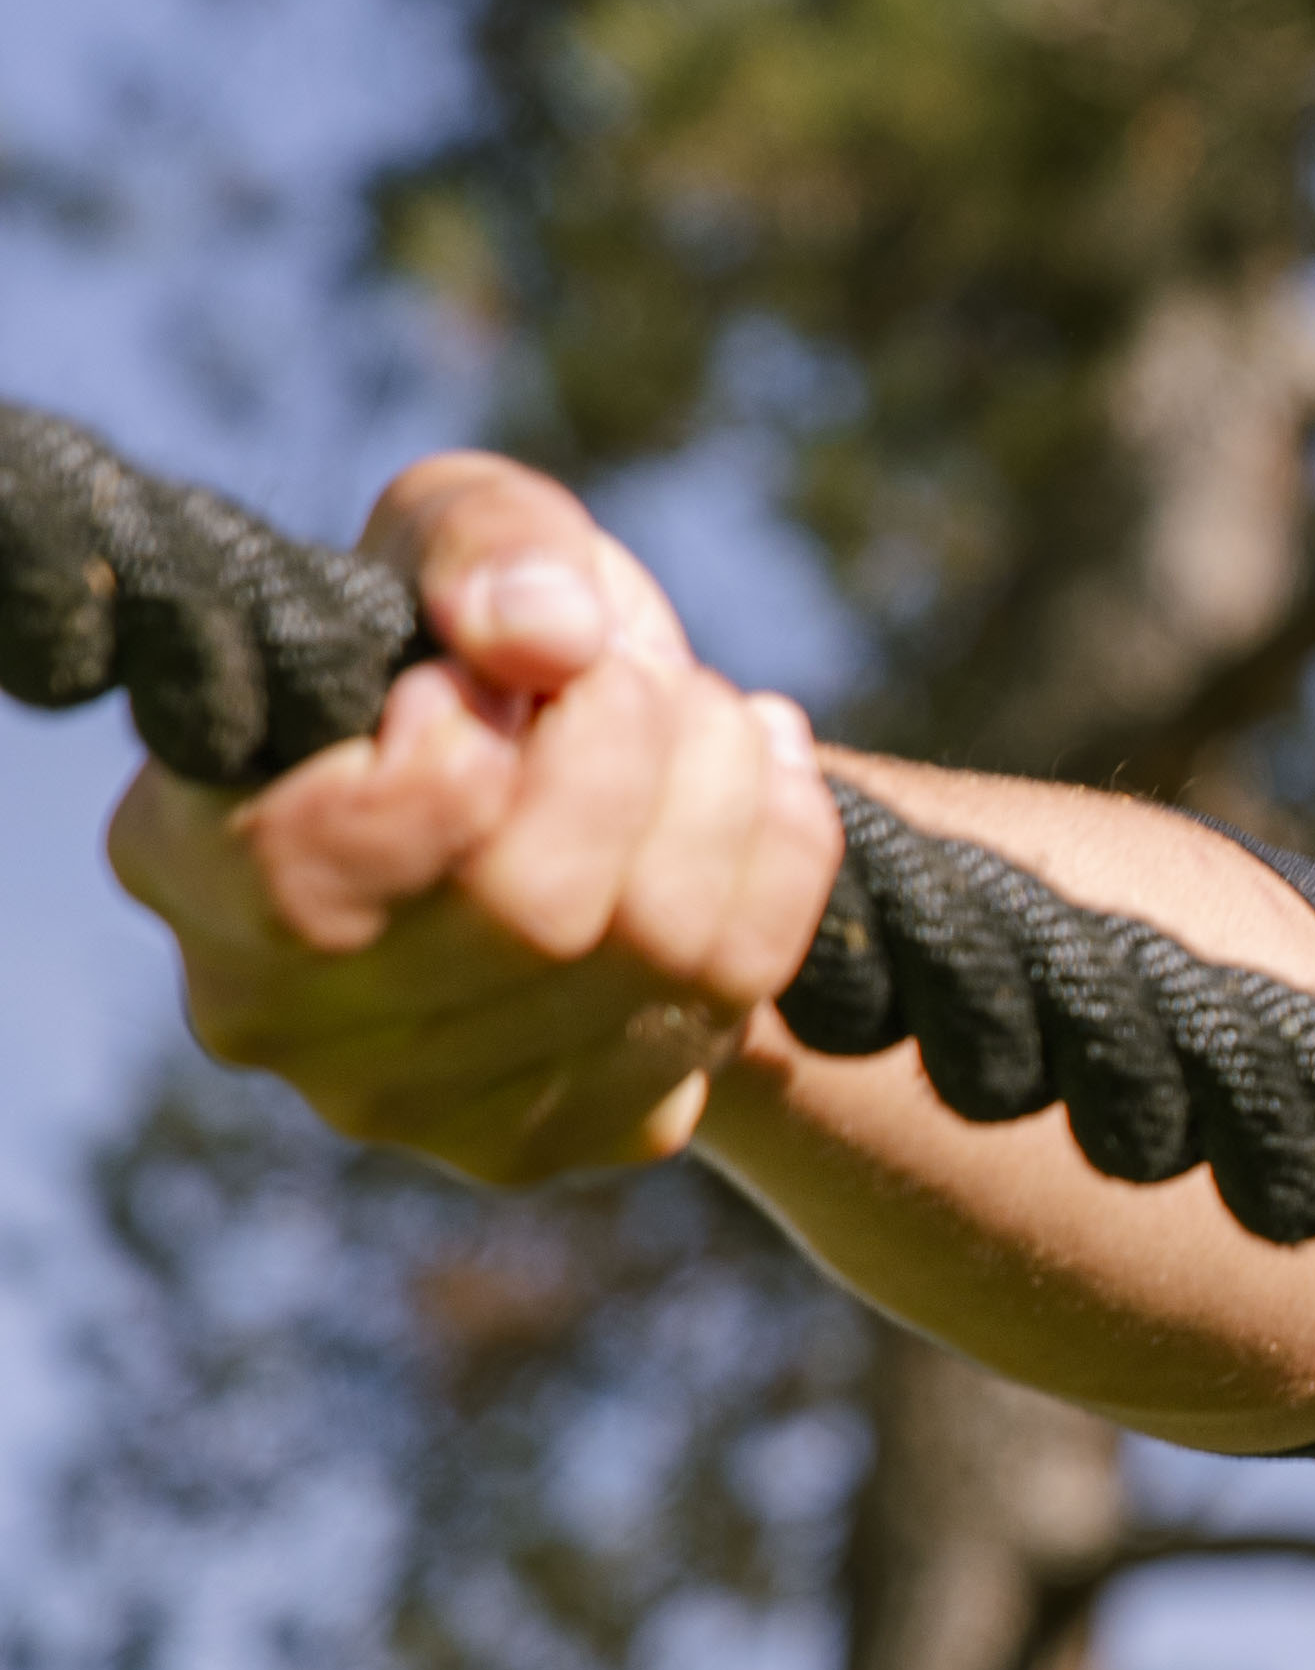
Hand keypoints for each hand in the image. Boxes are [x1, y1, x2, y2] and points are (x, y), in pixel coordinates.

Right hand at [103, 448, 848, 1183]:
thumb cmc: (465, 637)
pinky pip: (723, 1008)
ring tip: (714, 714)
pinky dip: (779, 869)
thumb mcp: (456, 530)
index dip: (464, 739)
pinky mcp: (553, 1139)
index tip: (498, 671)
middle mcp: (268, 1013)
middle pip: (528, 909)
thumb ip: (486, 542)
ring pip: (648, 956)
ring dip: (722, 793)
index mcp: (179, 855)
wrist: (571, 775)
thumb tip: (548, 636)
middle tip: (644, 672)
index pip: (324, 856)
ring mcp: (410, 1105)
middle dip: (632, 746)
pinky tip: (757, 792)